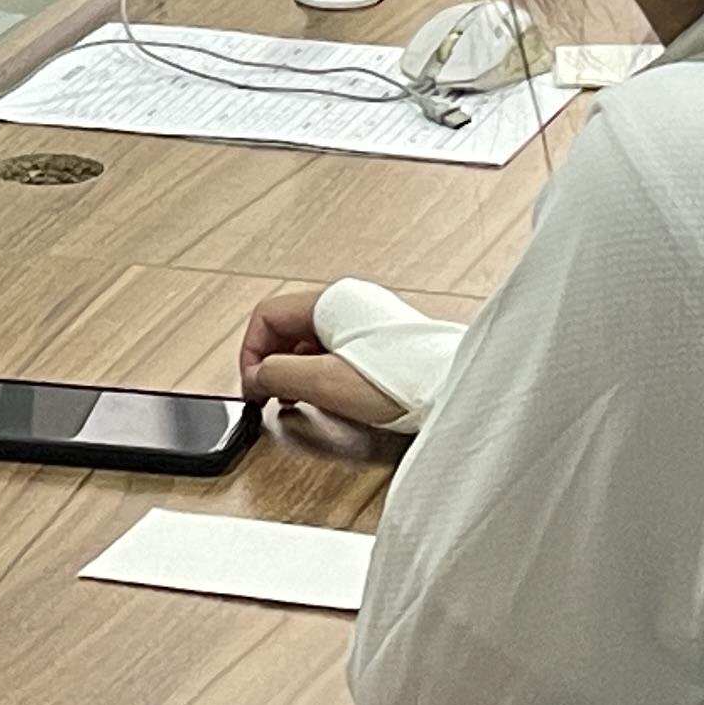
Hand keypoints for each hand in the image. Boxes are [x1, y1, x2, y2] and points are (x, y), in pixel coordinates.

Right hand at [237, 283, 404, 428]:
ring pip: (308, 342)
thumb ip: (280, 375)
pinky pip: (332, 352)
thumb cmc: (402, 381)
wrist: (452, 390)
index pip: (266, 316)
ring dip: (295, 372)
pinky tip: (327, 399)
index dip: (251, 354)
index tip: (253, 389)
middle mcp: (346, 304)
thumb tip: (256, 378)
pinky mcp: (379, 343)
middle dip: (272, 365)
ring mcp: (364, 322)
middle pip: (286, 328)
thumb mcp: (326, 382)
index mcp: (330, 301)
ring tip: (298, 403)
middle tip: (271, 399)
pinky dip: (319, 374)